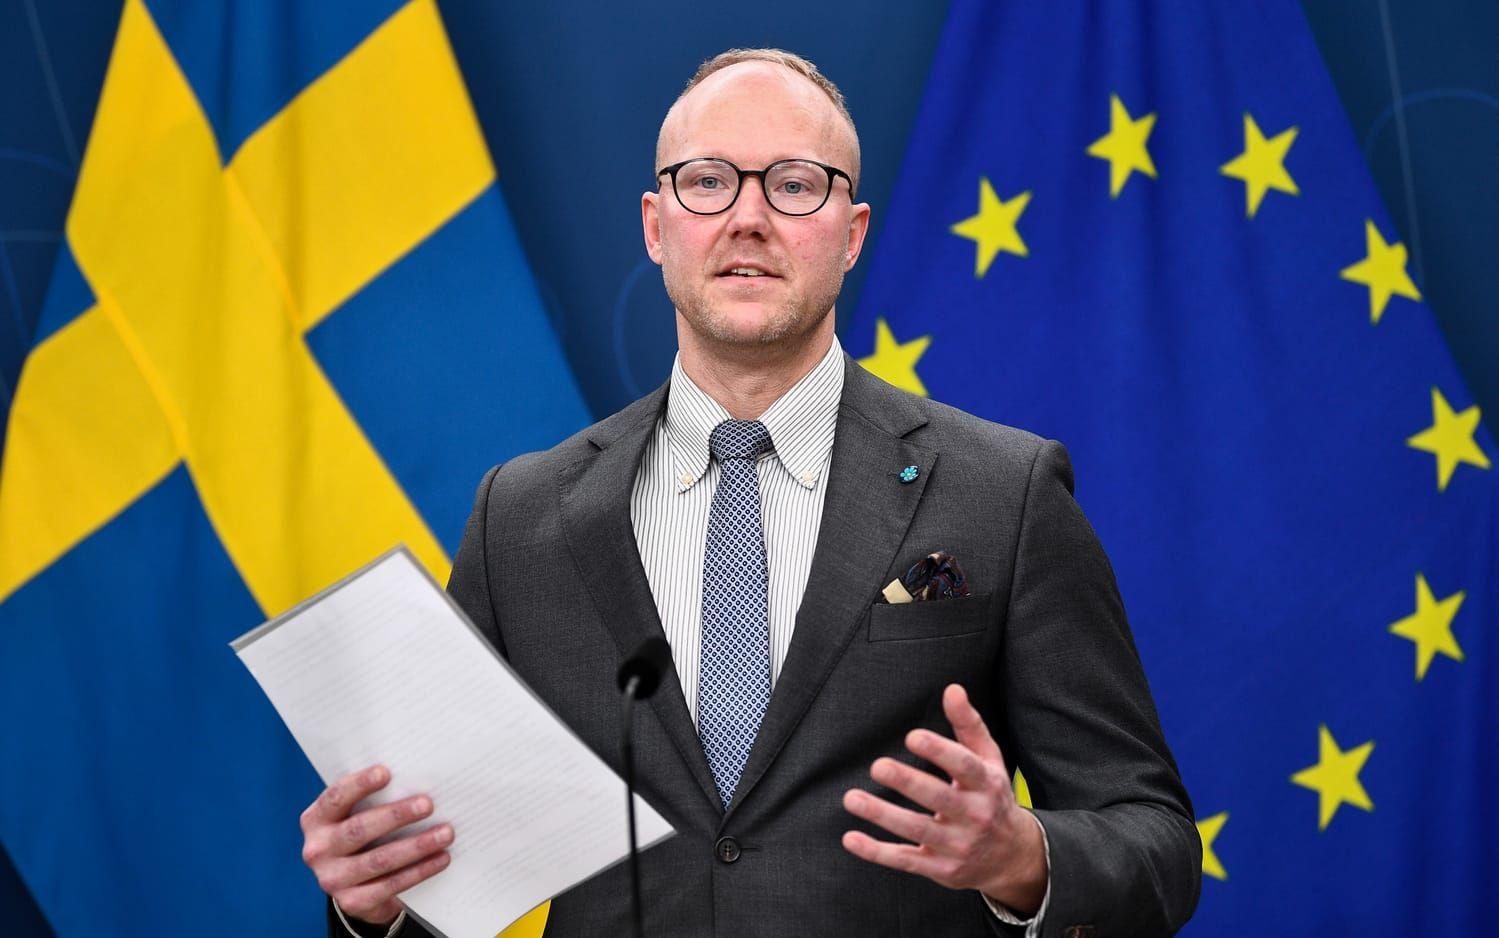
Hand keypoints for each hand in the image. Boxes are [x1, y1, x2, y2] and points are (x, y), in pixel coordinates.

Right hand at [299, 764, 453, 925]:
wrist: (354, 886)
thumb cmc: (363, 835)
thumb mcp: (355, 816)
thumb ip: (373, 799)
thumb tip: (415, 779)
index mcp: (316, 820)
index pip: (336, 798)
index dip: (359, 784)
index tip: (386, 772)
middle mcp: (318, 850)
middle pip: (359, 829)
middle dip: (396, 815)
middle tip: (428, 804)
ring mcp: (332, 879)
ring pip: (379, 860)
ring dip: (416, 845)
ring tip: (445, 833)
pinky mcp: (351, 901)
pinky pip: (391, 885)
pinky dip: (420, 871)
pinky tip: (441, 858)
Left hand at [841, 685, 1046, 914]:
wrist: (1013, 857)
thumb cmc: (992, 797)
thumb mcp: (989, 761)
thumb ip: (969, 725)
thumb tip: (952, 689)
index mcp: (986, 784)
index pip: (964, 767)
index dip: (940, 751)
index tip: (912, 736)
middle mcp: (974, 816)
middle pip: (939, 799)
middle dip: (908, 783)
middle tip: (877, 766)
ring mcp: (957, 845)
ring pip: (917, 831)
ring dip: (883, 815)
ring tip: (851, 798)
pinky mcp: (940, 868)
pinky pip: (906, 860)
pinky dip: (877, 852)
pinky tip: (850, 838)